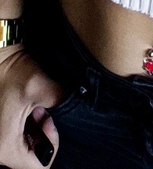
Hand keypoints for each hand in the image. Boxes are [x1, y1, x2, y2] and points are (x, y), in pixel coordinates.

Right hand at [0, 46, 66, 167]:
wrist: (0, 56)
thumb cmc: (14, 71)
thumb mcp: (42, 87)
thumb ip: (64, 101)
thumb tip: (83, 105)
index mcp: (6, 148)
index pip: (38, 167)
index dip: (51, 145)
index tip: (50, 119)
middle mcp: (0, 150)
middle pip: (32, 158)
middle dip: (43, 135)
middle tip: (44, 111)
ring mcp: (0, 141)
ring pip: (27, 148)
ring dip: (36, 130)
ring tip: (36, 107)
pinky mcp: (2, 130)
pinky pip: (20, 138)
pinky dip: (29, 125)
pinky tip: (30, 107)